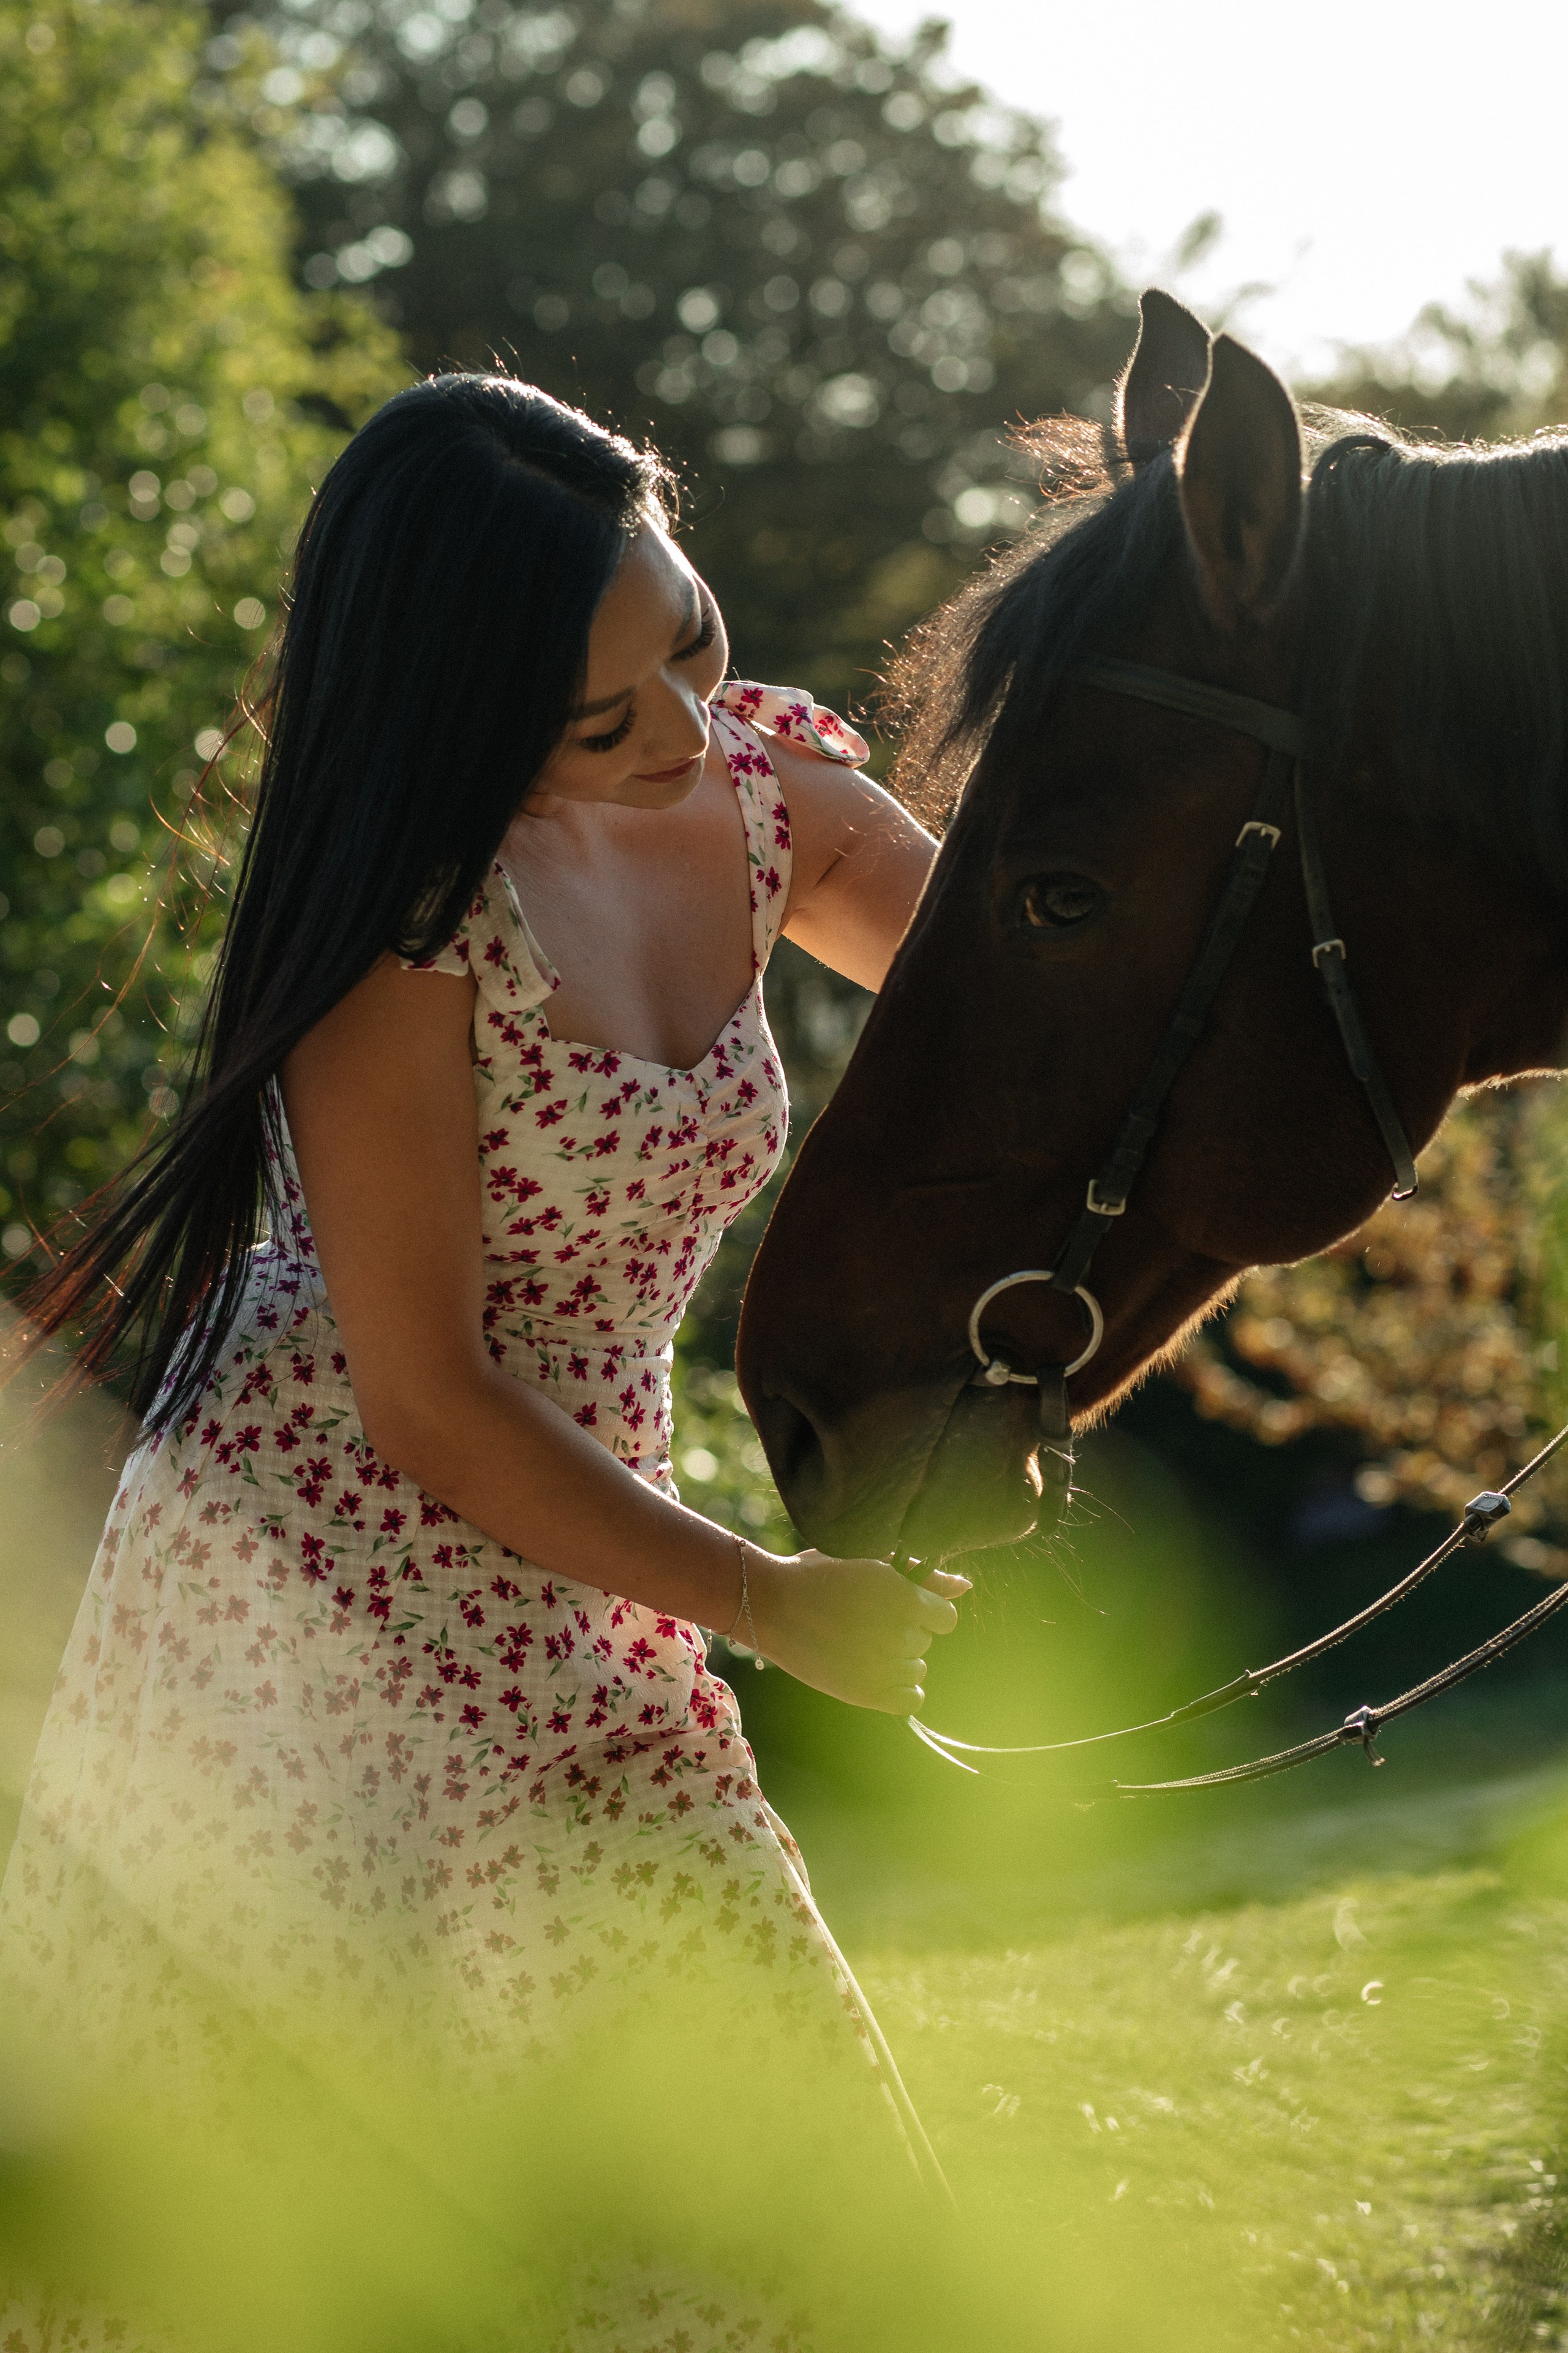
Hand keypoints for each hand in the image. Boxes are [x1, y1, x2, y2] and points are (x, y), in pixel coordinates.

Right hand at [742, 1548, 969, 1713]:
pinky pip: (908, 1699)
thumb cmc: (820, 1575)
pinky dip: (899, 1689)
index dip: (925, 1611)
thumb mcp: (871, 1563)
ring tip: (861, 1643)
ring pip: (916, 1669)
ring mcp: (880, 1666)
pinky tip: (876, 1673)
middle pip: (925, 1642)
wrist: (769, 1603)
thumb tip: (965, 1587)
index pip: (945, 1618)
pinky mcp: (863, 1692)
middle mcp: (896, 1633)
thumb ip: (922, 1576)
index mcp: (901, 1596)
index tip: (900, 1606)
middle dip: (904, 1632)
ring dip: (898, 1659)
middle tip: (866, 1620)